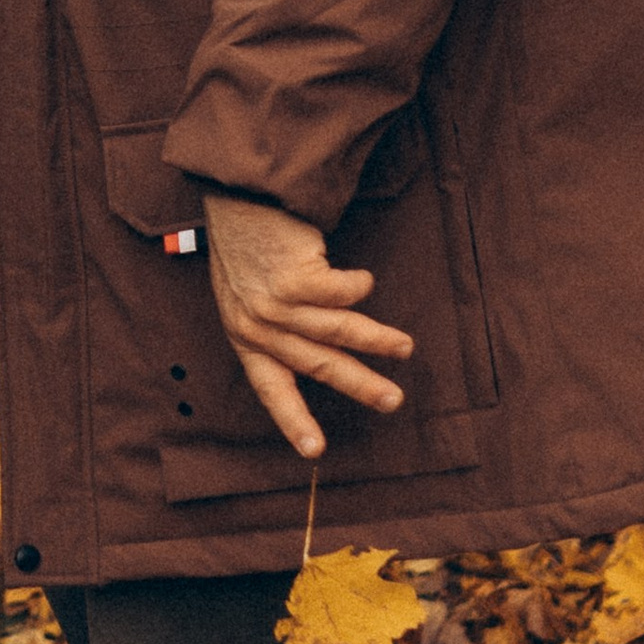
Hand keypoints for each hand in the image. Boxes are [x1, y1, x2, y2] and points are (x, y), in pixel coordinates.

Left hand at [201, 191, 415, 460]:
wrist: (240, 192)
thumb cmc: (250, 242)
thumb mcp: (248, 292)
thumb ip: (277, 326)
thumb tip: (324, 356)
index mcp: (243, 335)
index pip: (270, 387)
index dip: (293, 419)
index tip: (315, 451)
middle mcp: (256, 325)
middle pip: (317, 365)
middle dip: (360, 385)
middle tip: (392, 401)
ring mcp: (273, 304)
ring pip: (338, 332)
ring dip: (377, 341)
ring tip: (404, 348)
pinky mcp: (294, 279)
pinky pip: (343, 293)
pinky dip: (358, 286)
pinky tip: (361, 280)